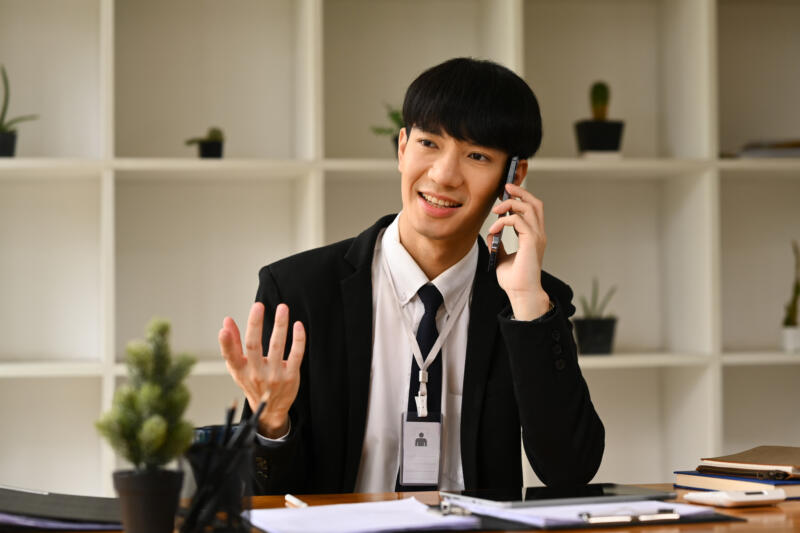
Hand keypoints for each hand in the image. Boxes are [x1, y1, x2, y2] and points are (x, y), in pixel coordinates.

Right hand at [219, 302, 305, 437]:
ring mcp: (275, 375)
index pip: (231, 355)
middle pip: (254, 346)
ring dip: (280, 325)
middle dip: (255, 324)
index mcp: (240, 370)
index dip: (226, 343)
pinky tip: (298, 325)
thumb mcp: (238, 368)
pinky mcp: (291, 376)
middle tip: (258, 305)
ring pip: (277, 346)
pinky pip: (296, 355)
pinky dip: (298, 339)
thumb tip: (227, 321)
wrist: (270, 409)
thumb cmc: (253, 382)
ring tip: (282, 308)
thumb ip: (232, 344)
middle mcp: (256, 373)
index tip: (223, 329)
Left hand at [487, 182, 550, 319]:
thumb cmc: (514, 280)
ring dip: (510, 204)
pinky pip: (518, 221)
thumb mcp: (502, 257)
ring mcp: (537, 237)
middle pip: (535, 203)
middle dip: (520, 192)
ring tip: (496, 209)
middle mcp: (538, 234)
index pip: (533, 209)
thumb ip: (498, 244)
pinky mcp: (531, 242)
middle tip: (505, 188)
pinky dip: (504, 221)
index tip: (505, 194)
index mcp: (534, 237)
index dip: (521, 198)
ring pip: (529, 208)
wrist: (521, 294)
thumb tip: (491, 234)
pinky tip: (493, 229)